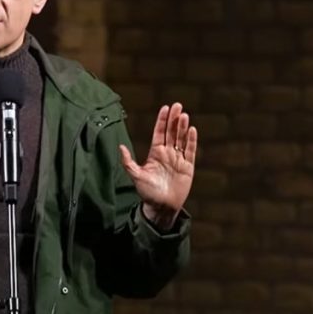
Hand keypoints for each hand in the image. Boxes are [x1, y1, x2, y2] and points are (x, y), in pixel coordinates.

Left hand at [119, 103, 196, 229]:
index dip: (162, 121)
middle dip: (174, 119)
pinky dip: (191, 141)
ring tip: (184, 115)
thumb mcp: (136, 176)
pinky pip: (190, 151)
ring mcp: (178, 159)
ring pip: (181, 139)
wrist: (161, 207)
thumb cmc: (147, 193)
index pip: (159, 132)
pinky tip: (192, 130)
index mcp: (155, 153)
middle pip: (172, 132)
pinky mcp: (187, 167)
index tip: (165, 108)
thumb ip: (128, 162)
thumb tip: (120, 147)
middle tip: (178, 105)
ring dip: (183, 127)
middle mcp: (167, 154)